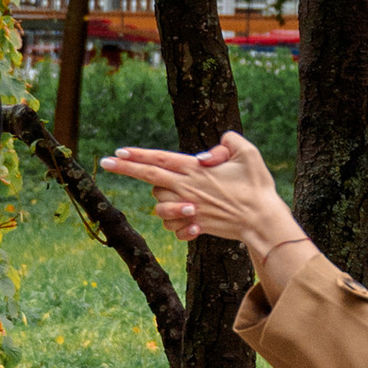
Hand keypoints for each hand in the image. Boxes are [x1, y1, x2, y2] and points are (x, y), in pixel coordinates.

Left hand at [101, 128, 305, 268]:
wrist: (262, 221)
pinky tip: (190, 221)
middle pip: (149, 177)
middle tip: (105, 162)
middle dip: (125, 169)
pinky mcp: (194, 225)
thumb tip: (207, 153)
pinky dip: (177, 223)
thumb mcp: (249, 153)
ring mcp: (189, 208)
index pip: (159, 159)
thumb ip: (228, 142)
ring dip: (163, 201)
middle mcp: (187, 188)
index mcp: (196, 169)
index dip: (137, 155)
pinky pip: (172, 226)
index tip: (118, 152)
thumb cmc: (257, 186)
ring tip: (181, 201)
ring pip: (158, 204)